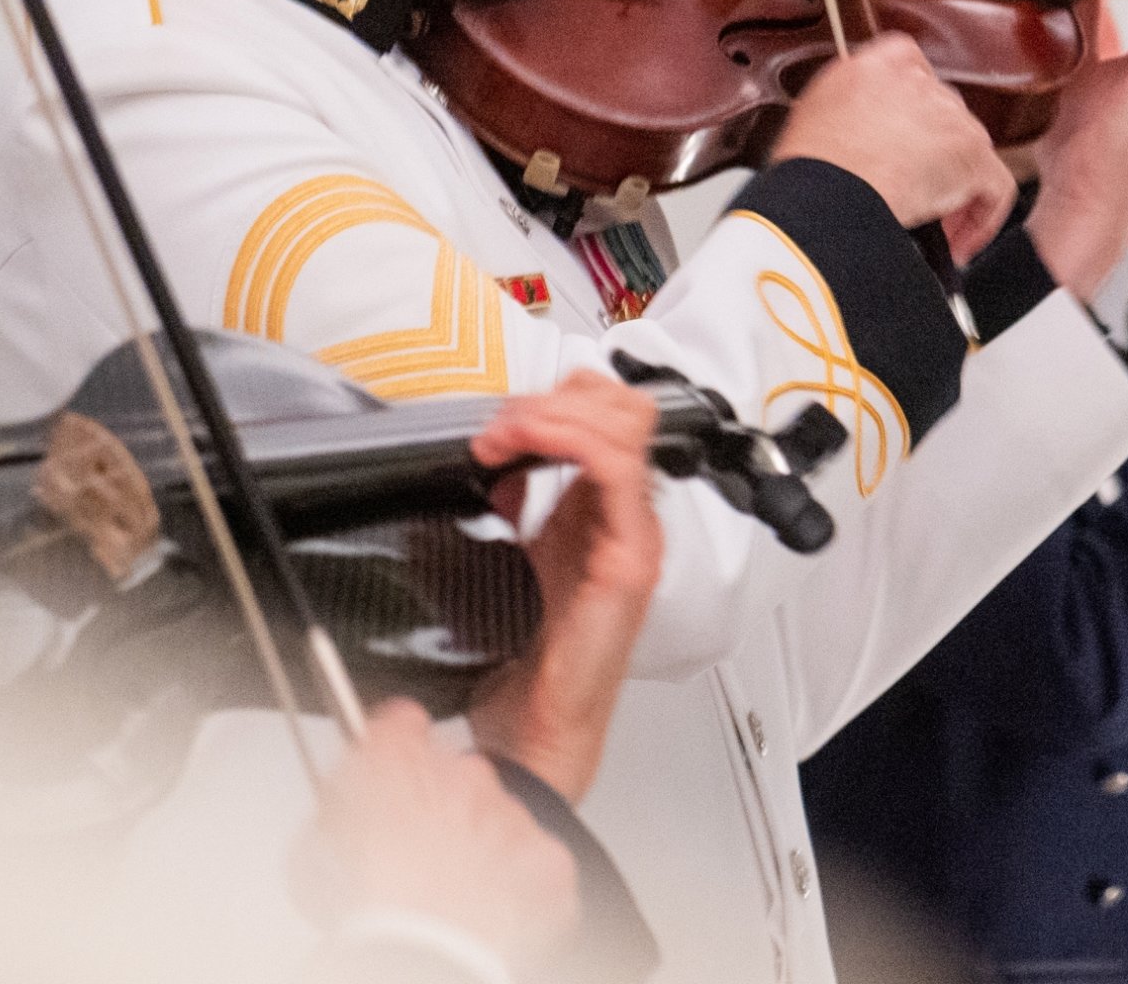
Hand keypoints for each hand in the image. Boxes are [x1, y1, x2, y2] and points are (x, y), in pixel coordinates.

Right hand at [302, 701, 578, 964]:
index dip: (398, 754)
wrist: (422, 952)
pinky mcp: (546, 858)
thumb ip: (344, 801)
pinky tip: (493, 910)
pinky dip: (521, 887)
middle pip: (461, 775)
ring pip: (502, 820)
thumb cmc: (370, 911)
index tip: (396, 776)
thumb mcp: (320, 847)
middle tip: (424, 854)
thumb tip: (350, 794)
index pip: (404, 726)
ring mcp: (511, 814)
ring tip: (456, 893)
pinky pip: (538, 865)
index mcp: (400, 764)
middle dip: (447, 807)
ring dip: (484, 848)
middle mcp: (463, 775)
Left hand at [464, 371, 664, 802]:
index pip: (606, 419)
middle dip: (557, 398)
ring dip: (554, 414)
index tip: (497, 422)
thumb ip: (513, 505)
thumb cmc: (530, 664)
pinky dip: (568, 440)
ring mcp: (633, 536)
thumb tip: (495, 461)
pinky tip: (525, 448)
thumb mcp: (511, 560)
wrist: (535, 729)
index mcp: (601, 516)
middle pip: (624, 410)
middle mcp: (625, 519)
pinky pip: (615, 470)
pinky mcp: (629, 559)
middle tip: (502, 425)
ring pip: (623, 426)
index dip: (554, 400)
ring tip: (505, 434)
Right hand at [769, 34, 1015, 262]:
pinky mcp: (973, 155)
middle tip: (916, 193)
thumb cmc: (809, 164)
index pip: (913, 74)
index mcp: (882, 63)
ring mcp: (952, 117)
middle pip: (944, 118)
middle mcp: (922, 83)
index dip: (913, 117)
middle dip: (934, 157)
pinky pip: (996, 188)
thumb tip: (858, 130)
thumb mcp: (817, 112)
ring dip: (955, 190)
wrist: (824, 190)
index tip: (903, 146)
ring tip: (934, 227)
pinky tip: (959, 244)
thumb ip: (850, 106)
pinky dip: (983, 218)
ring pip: (969, 152)